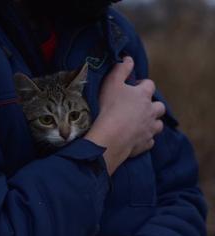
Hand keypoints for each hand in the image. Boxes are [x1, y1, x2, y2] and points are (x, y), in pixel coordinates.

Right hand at [85, 57, 164, 174]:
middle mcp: (151, 111)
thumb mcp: (112, 83)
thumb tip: (129, 59)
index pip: (149, 85)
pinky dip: (145, 138)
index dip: (142, 85)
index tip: (132, 88)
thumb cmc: (110, 107)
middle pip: (159, 106)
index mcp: (143, 95)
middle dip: (152, 105)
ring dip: (152, 122)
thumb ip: (121, 69)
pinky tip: (136, 137)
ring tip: (140, 123)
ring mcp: (150, 129)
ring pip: (158, 124)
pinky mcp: (146, 143)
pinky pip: (150, 140)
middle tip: (139, 108)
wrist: (110, 137)